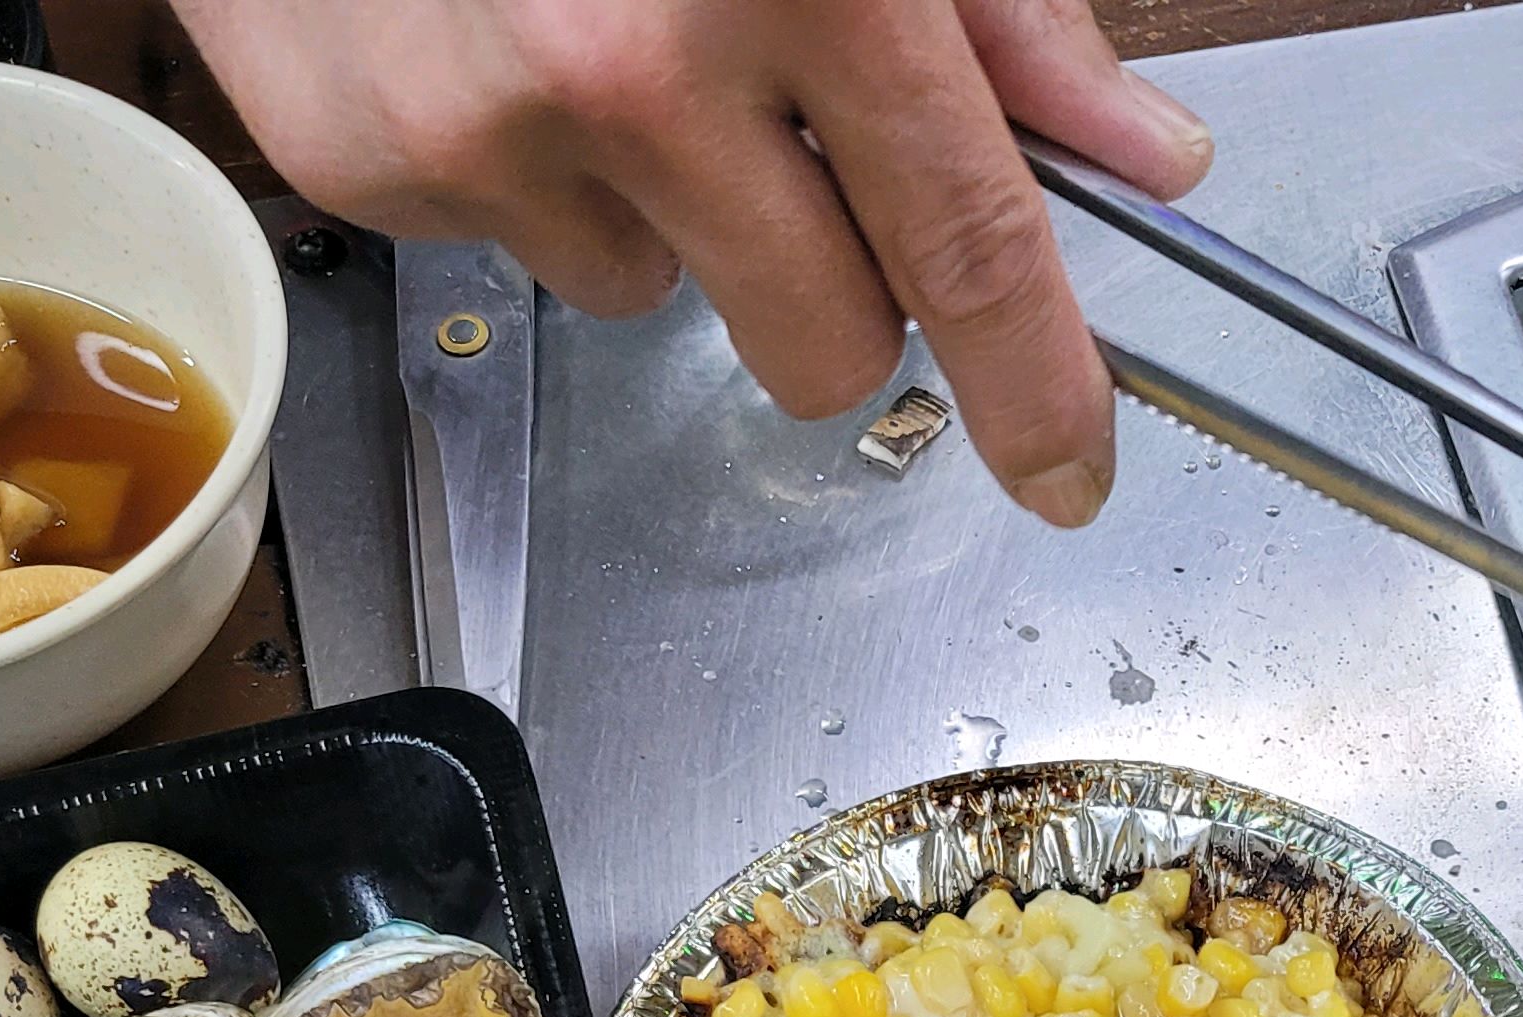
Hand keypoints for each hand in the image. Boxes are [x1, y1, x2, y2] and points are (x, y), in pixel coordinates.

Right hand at [175, 0, 1212, 527]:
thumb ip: (1001, 13)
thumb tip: (1135, 156)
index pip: (967, 244)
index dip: (1036, 385)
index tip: (1068, 465)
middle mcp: (642, 58)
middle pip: (828, 347)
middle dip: (835, 291)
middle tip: (783, 147)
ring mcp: (498, 124)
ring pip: (664, 303)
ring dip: (666, 208)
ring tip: (605, 44)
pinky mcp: (387, 162)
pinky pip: (525, 248)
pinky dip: (535, 169)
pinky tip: (500, 40)